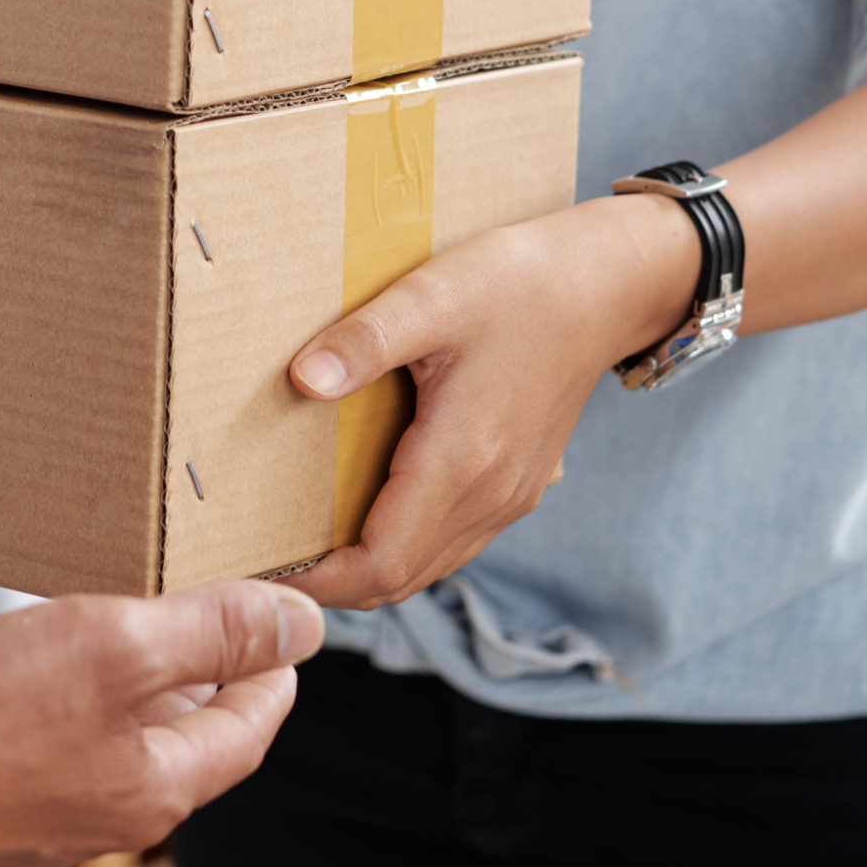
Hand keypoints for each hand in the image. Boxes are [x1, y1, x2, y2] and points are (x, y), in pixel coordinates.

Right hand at [0, 580, 322, 866]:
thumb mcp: (115, 644)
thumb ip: (213, 632)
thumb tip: (305, 625)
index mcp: (158, 786)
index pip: (248, 728)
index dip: (273, 671)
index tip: (285, 629)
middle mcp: (112, 814)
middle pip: (187, 737)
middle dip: (206, 674)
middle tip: (212, 611)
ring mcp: (49, 817)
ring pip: (122, 742)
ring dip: (137, 684)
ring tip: (127, 621)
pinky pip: (60, 747)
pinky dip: (76, 701)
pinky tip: (41, 660)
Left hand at [280, 193, 695, 610]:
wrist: (606, 285)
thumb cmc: (520, 284)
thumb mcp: (433, 295)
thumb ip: (363, 341)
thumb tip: (302, 380)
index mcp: (461, 461)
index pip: (380, 564)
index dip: (318, 579)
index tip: (260, 568)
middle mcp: (489, 496)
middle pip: (398, 578)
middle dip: (331, 583)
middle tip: (263, 558)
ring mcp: (507, 496)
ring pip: (426, 566)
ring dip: (366, 567)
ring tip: (301, 540)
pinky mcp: (515, 484)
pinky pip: (449, 540)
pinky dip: (401, 545)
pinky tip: (362, 510)